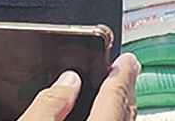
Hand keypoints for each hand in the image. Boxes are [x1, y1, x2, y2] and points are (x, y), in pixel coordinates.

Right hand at [19, 53, 140, 120]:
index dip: (122, 73)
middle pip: (126, 110)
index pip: (117, 96)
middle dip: (124, 88)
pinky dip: (113, 118)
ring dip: (119, 106)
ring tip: (114, 93)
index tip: (127, 59)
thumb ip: (47, 105)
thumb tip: (66, 81)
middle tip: (126, 70)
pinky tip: (102, 116)